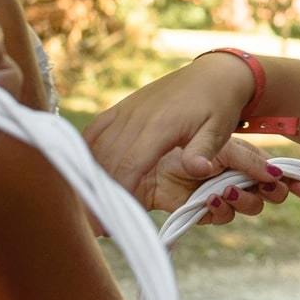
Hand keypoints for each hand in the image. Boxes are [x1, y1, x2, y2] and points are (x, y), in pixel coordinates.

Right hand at [86, 57, 299, 214]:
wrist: (213, 74)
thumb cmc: (219, 105)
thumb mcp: (219, 128)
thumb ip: (205, 150)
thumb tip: (197, 170)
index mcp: (160, 125)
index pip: (130, 164)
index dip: (117, 193)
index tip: (110, 220)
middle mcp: (136, 117)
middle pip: (108, 160)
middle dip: (98, 193)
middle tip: (93, 225)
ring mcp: (126, 110)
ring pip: (97, 146)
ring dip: (88, 176)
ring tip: (85, 207)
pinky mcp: (122, 107)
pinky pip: (96, 130)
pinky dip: (85, 151)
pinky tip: (79, 173)